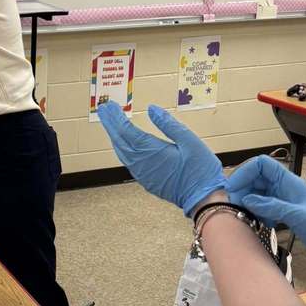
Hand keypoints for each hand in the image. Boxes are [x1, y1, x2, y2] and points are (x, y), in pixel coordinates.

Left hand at [96, 102, 226, 215]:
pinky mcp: (145, 180)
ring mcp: (141, 173)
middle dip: (110, 123)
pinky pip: (127, 161)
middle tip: (103, 109)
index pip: (127, 130)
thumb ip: (169, 124)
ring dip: (114, 136)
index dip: (116, 117)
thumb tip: (151, 109)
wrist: (203, 200)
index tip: (108, 106)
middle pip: (119, 139)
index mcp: (151, 150)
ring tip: (110, 122)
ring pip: (121, 151)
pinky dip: (121, 148)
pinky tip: (122, 143)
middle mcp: (141, 163)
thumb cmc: (200, 171)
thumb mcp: (190, 142)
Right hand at [227, 155, 305, 274]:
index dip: (245, 172)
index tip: (233, 188)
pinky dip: (255, 212)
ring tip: (245, 215)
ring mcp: (280, 199)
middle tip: (235, 205)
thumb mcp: (297, 216)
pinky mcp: (280, 211)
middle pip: (255, 178)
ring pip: (255, 192)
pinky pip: (261, 206)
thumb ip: (272, 206)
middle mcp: (282, 186)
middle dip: (242, 189)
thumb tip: (247, 200)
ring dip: (247, 202)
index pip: (261, 165)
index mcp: (288, 181)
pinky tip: (258, 223)